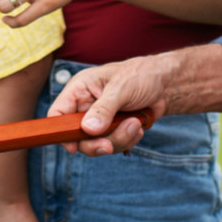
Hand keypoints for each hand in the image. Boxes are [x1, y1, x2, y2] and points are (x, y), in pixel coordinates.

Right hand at [46, 55, 174, 155]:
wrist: (164, 85)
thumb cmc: (140, 75)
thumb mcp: (121, 88)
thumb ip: (104, 108)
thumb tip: (88, 129)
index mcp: (80, 90)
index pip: (58, 113)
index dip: (60, 131)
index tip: (74, 146)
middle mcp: (85, 107)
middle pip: (76, 136)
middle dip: (96, 143)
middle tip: (110, 145)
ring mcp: (99, 121)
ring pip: (97, 144)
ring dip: (118, 138)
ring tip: (135, 123)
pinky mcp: (113, 130)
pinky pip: (113, 145)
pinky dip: (127, 140)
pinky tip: (137, 126)